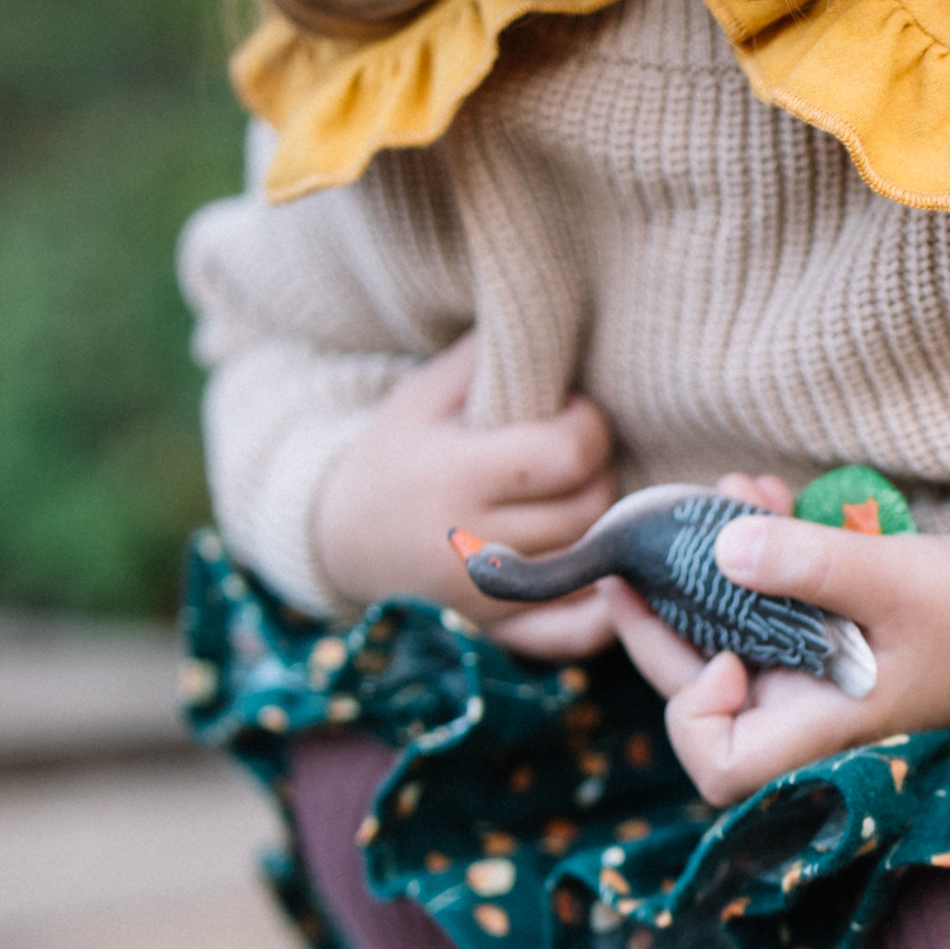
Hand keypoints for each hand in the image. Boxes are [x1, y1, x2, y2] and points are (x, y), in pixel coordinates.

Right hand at [308, 332, 620, 656]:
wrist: (339, 538)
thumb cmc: (393, 452)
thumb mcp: (424, 393)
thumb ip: (487, 358)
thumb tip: (553, 313)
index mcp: (456, 476)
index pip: (565, 455)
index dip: (588, 427)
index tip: (574, 413)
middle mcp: (474, 544)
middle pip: (589, 509)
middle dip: (601, 472)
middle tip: (582, 455)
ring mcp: (489, 599)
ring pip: (592, 566)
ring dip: (607, 529)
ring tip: (585, 495)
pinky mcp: (499, 634)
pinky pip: (574, 635)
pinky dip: (604, 608)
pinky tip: (610, 572)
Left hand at [610, 503, 949, 805]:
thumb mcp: (891, 581)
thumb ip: (811, 565)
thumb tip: (724, 545)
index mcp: (819, 729)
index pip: (718, 763)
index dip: (694, 712)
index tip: (721, 651)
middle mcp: (800, 715)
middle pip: (695, 688)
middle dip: (669, 609)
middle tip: (649, 543)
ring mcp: (803, 682)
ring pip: (721, 634)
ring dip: (713, 565)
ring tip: (734, 491)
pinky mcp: (813, 645)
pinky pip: (756, 609)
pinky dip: (751, 557)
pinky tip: (765, 496)